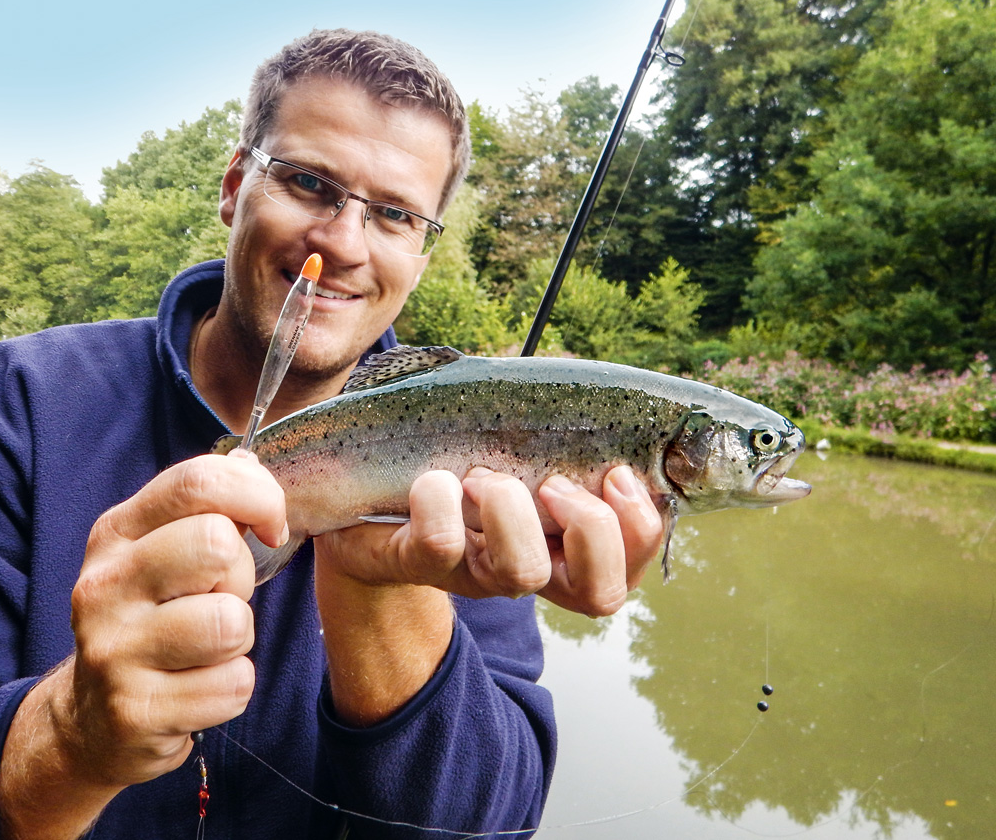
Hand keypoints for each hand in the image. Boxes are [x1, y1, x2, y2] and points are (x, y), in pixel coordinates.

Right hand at [0, 452, 286, 838]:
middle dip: (241, 577)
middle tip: (220, 601)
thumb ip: (206, 506)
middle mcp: (105, 585)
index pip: (199, 482)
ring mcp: (113, 650)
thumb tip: (249, 466)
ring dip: (238, 639)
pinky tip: (196, 690)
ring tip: (206, 648)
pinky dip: (230, 689)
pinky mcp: (135, 711)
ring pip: (231, 622)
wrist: (91, 719)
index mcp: (116, 533)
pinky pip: (233, 686)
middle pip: (217, 545)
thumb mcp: (160, 550)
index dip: (258, 497)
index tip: (270, 527)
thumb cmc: (149, 619)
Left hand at [315, 464, 662, 614]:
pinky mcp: (412, 562)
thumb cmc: (453, 459)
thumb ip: (568, 431)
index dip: (640, 529)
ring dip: (510, 508)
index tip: (617, 474)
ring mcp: (471, 571)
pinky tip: (430, 478)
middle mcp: (526, 569)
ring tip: (482, 476)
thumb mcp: (517, 443)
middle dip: (591, 527)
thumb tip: (623, 408)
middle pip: (600, 593)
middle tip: (552, 484)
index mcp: (560, 545)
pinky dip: (439, 498)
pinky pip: (440, 541)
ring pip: (521, 570)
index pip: (629, 571)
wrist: (361, 497)